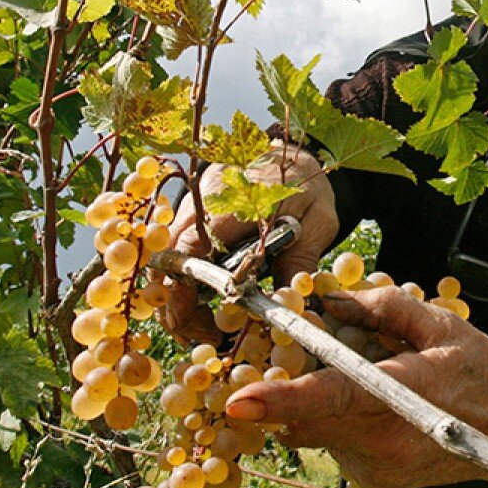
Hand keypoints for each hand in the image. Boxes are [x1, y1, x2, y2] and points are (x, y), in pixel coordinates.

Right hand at [158, 144, 338, 343]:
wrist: (297, 154)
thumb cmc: (308, 186)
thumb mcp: (317, 223)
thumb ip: (300, 260)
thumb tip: (291, 304)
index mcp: (231, 203)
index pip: (189, 251)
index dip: (181, 291)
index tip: (189, 323)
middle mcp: (202, 201)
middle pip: (171, 259)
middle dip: (177, 302)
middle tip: (201, 332)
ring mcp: (194, 203)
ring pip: (171, 255)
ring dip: (181, 292)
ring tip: (204, 323)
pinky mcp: (195, 210)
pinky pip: (180, 246)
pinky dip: (187, 276)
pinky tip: (205, 299)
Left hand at [224, 287, 487, 487]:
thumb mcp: (443, 325)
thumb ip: (383, 307)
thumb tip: (331, 301)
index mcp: (404, 397)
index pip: (334, 399)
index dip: (283, 400)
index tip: (239, 401)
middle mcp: (386, 445)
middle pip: (307, 415)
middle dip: (295, 382)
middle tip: (320, 350)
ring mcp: (378, 471)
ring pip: (316, 430)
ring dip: (323, 400)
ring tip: (375, 378)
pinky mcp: (374, 484)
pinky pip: (334, 444)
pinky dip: (340, 419)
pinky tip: (380, 404)